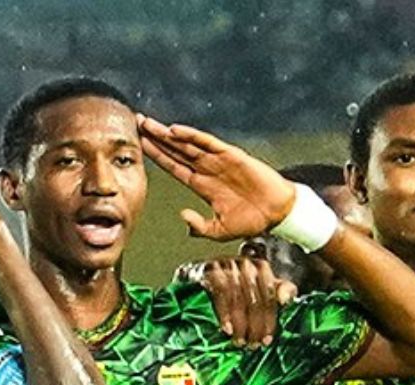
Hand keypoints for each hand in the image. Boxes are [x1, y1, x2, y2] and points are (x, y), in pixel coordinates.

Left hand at [138, 116, 295, 240]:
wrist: (276, 213)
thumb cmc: (251, 221)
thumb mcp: (219, 230)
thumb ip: (199, 227)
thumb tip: (183, 217)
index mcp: (202, 184)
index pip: (173, 166)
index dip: (156, 156)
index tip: (140, 146)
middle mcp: (207, 169)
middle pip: (175, 150)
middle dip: (156, 138)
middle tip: (138, 123)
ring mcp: (218, 160)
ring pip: (187, 143)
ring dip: (167, 133)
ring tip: (149, 124)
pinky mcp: (231, 155)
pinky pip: (207, 143)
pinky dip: (191, 136)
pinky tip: (175, 131)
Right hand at [180, 252, 296, 346]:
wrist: (196, 277)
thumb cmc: (231, 288)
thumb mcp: (257, 290)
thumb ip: (278, 292)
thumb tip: (287, 299)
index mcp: (260, 267)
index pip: (270, 295)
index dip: (270, 320)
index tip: (267, 340)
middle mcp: (245, 263)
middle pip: (255, 299)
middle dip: (255, 326)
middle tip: (252, 345)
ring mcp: (226, 265)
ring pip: (239, 299)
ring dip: (240, 325)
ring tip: (239, 341)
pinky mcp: (209, 270)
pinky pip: (221, 295)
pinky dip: (225, 314)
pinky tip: (227, 329)